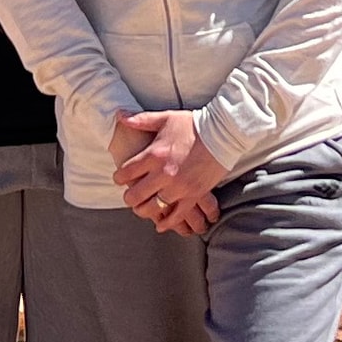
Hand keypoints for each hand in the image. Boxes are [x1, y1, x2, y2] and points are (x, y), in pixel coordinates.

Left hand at [111, 107, 227, 232]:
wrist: (223, 132)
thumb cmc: (193, 124)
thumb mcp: (165, 118)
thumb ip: (140, 120)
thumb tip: (120, 115)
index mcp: (154, 155)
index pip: (126, 173)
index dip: (119, 177)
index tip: (119, 178)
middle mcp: (164, 174)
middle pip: (136, 195)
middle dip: (129, 197)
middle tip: (129, 195)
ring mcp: (179, 187)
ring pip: (153, 208)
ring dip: (144, 210)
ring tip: (142, 208)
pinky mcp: (194, 195)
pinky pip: (177, 216)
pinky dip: (167, 223)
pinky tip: (160, 225)